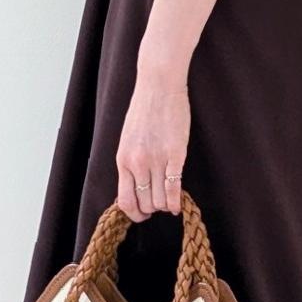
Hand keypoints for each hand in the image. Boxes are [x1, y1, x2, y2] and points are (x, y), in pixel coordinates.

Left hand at [116, 66, 188, 217]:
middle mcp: (137, 163)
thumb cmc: (144, 110)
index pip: (125, 201)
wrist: (158, 87)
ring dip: (164, 206)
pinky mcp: (176, 155)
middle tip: (158, 206)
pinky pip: (174, 188)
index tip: (142, 214)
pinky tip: (178, 204)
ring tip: (169, 202)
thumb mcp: (128, 139)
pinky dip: (176, 202)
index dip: (134, 214)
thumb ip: (130, 162)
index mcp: (123, 160)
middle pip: (144, 204)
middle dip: (151, 210)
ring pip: (159, 200)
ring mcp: (156, 160)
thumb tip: (135, 187)